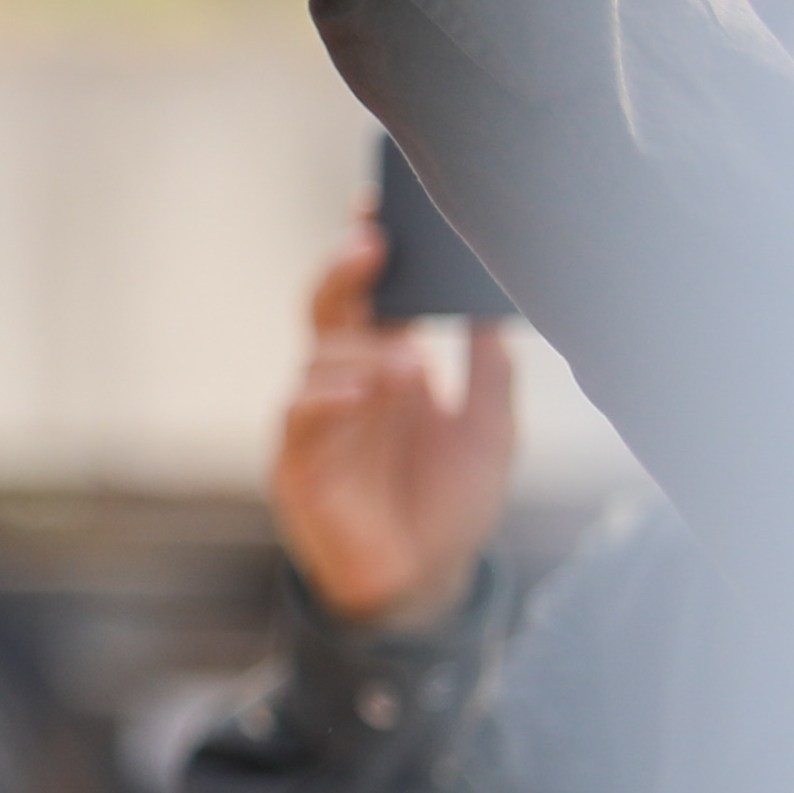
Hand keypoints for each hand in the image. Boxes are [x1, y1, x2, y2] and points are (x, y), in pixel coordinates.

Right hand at [271, 219, 515, 630]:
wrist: (426, 584)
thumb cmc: (451, 503)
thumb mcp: (492, 433)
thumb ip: (491, 372)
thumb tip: (495, 308)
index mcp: (387, 362)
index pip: (371, 292)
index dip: (369, 251)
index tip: (380, 208)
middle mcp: (346, 381)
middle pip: (332, 308)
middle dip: (347, 271)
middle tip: (371, 242)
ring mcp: (317, 420)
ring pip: (320, 358)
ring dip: (362, 352)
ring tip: (407, 363)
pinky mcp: (297, 462)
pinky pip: (302, 417)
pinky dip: (330, 398)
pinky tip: (364, 391)